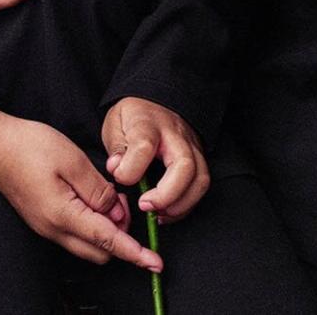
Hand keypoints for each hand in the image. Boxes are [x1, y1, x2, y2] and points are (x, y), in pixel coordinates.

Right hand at [0, 109, 159, 270]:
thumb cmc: (30, 147)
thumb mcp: (73, 160)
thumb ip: (99, 189)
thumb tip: (116, 211)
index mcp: (63, 216)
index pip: (108, 242)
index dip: (135, 253)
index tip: (154, 262)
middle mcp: (54, 230)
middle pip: (99, 251)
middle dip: (121, 235)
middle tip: (126, 202)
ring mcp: (47, 227)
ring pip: (87, 243)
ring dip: (106, 227)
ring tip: (110, 196)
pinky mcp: (44, 219)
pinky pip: (76, 232)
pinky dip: (92, 221)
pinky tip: (94, 197)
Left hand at [102, 98, 209, 221]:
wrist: (156, 102)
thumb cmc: (134, 116)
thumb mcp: (115, 123)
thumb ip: (115, 147)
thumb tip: (116, 168)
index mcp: (148, 123)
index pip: (144, 147)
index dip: (130, 170)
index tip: (120, 177)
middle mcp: (175, 134)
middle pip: (184, 166)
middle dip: (166, 195)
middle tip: (145, 206)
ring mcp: (191, 146)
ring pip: (200, 179)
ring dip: (180, 205)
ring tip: (158, 214)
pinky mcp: (199, 157)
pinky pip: (201, 185)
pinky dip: (186, 204)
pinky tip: (167, 210)